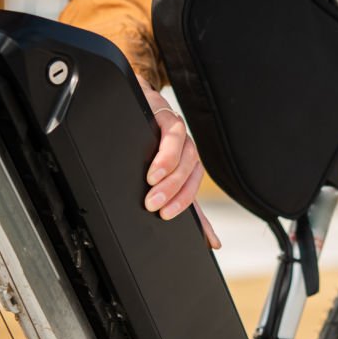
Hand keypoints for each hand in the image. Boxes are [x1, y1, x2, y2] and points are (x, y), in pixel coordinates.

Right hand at [138, 78, 220, 249]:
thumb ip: (177, 201)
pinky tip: (154, 169)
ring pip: (186, 155)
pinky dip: (166, 154)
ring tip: (153, 190)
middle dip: (175, 194)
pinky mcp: (164, 114)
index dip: (203, 217)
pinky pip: (173, 134)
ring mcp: (176, 131)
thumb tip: (209, 241)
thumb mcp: (155, 172)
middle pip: (192, 173)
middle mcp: (185, 148)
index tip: (206, 240)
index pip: (197, 192)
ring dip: (170, 176)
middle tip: (157, 209)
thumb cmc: (140, 139)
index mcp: (184, 164)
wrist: (128, 97)